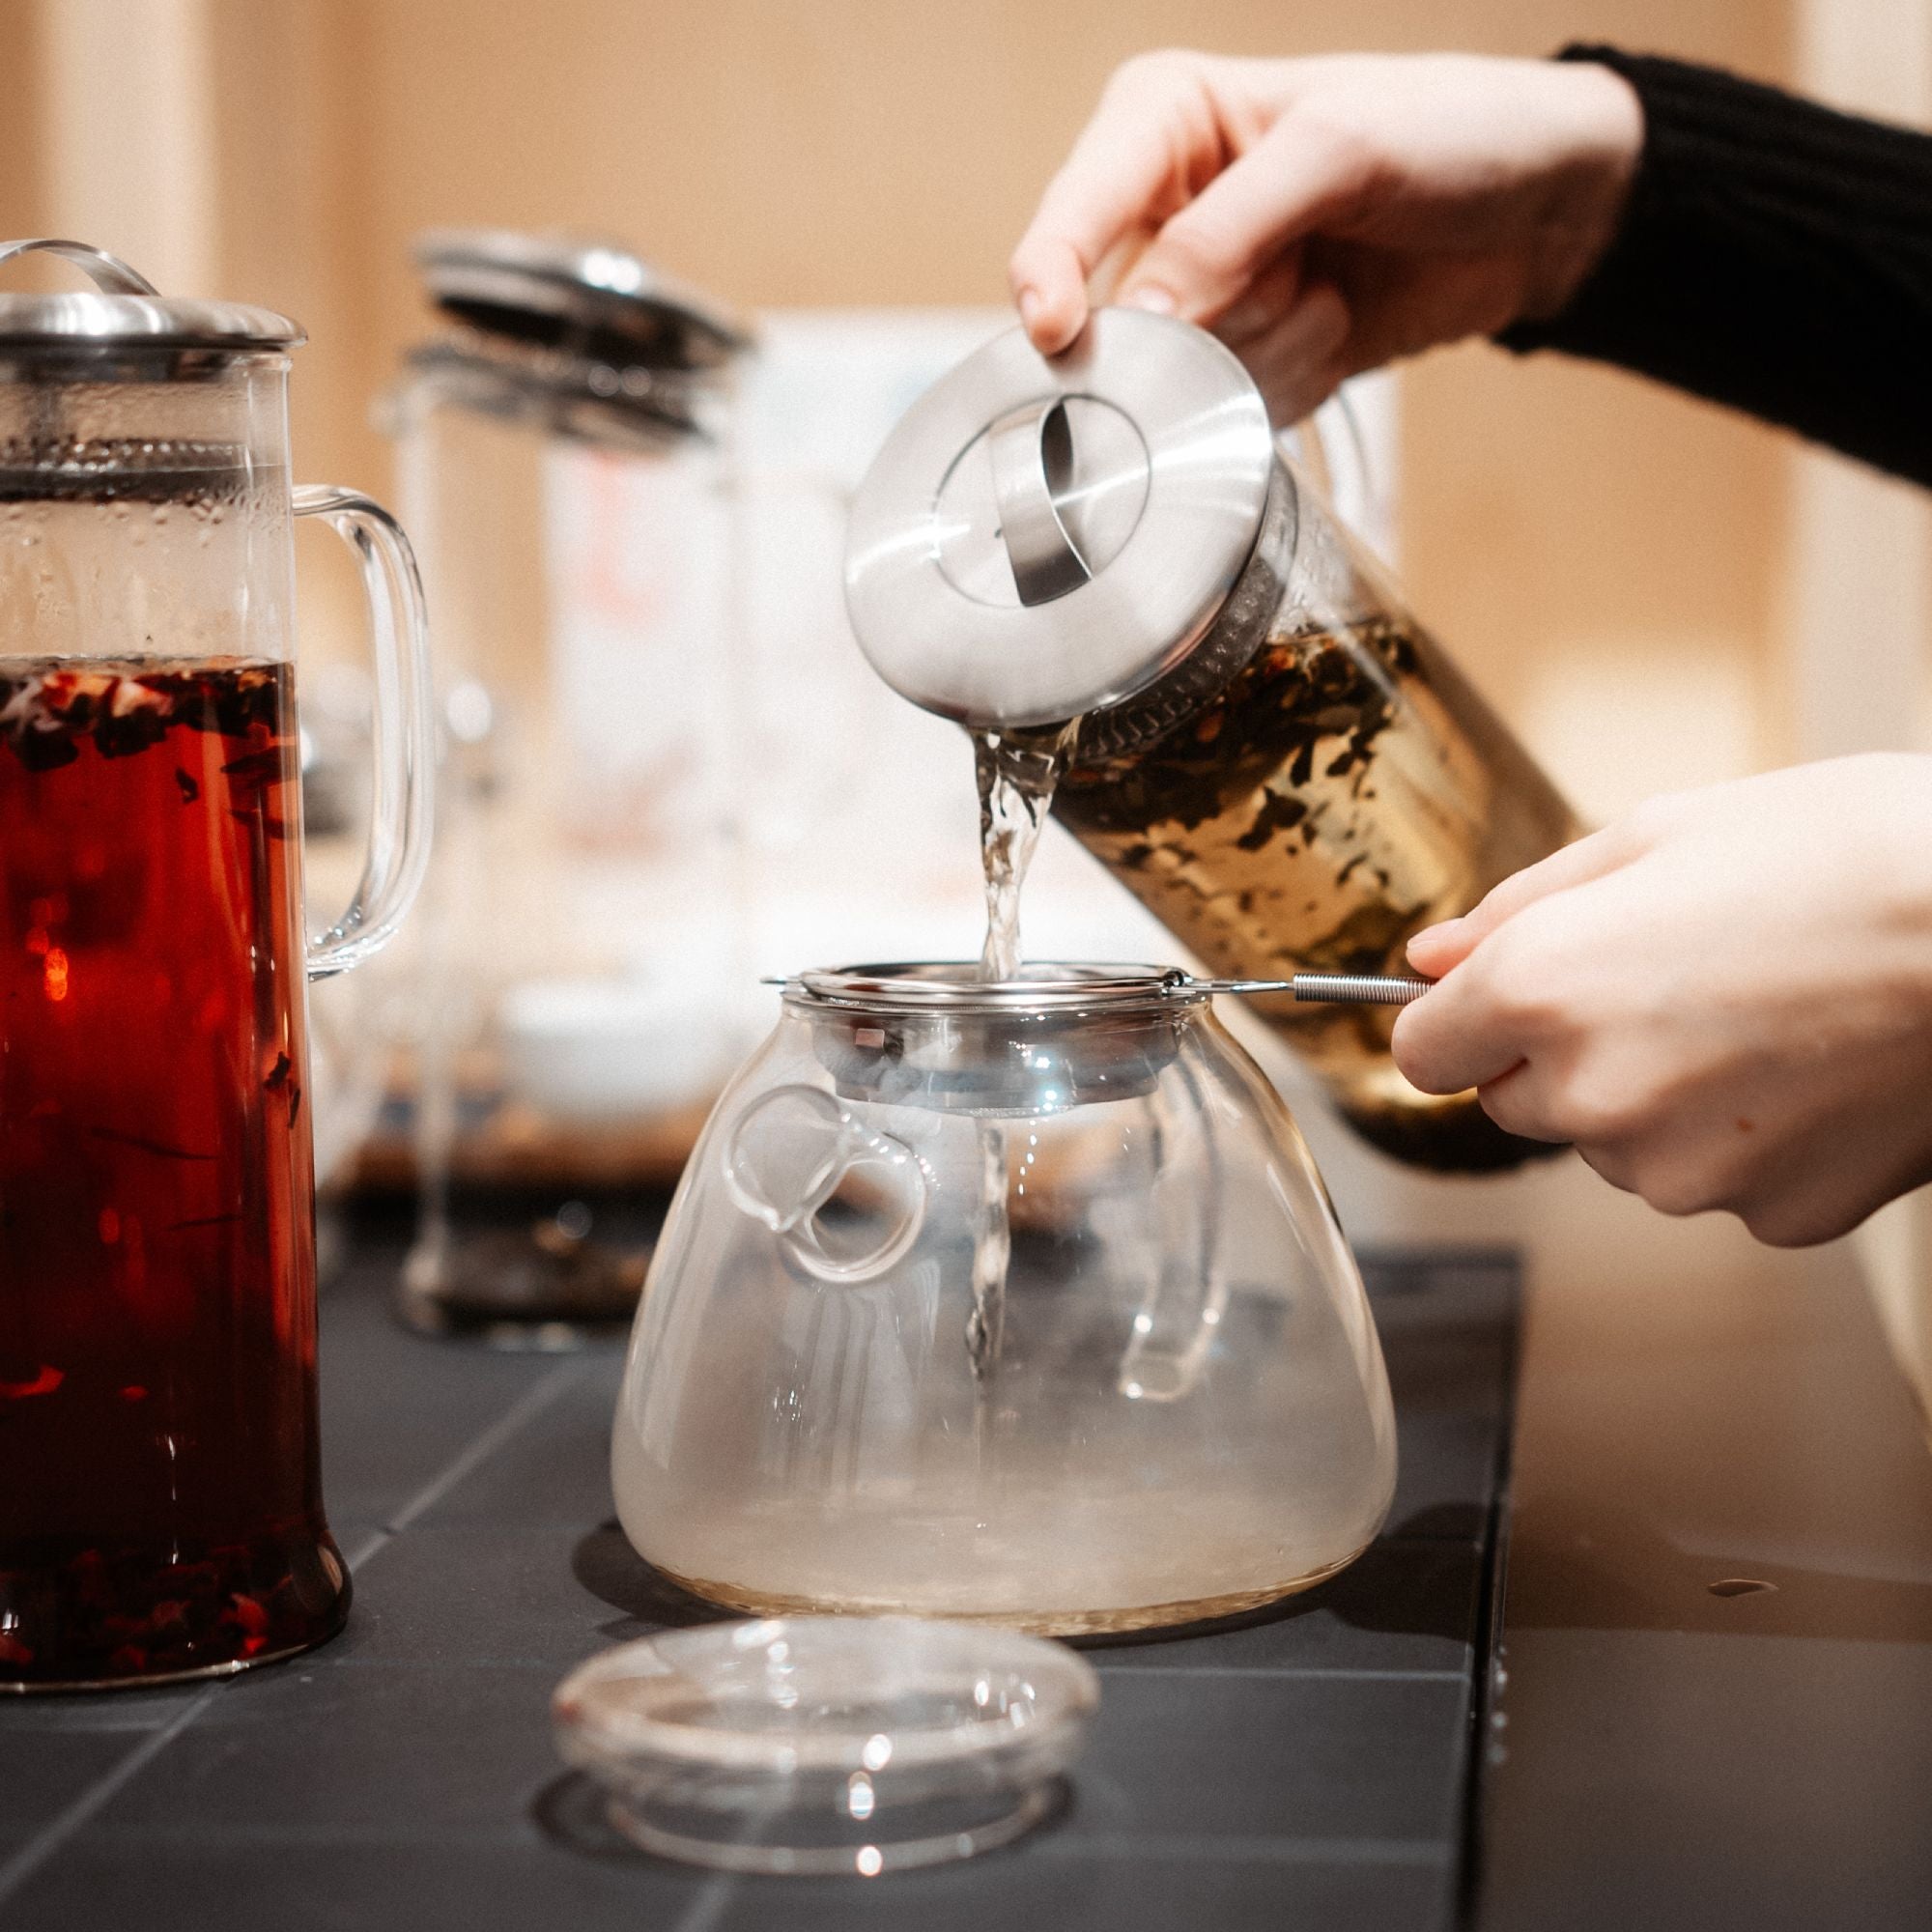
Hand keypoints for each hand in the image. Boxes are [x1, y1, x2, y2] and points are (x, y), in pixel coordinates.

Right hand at [1009, 50, 1641, 419]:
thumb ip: (1228, 229)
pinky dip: (1294, 378)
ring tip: (1332, 292)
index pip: (1072, 209)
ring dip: (1272, 348)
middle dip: (1216, 319)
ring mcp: (1205, 295)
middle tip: (1296, 274)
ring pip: (1182, 375)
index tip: (1056, 332)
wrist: (1539, 208)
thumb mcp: (1340, 153)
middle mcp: (1164, 212)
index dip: (1051, 271)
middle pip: (1125, 317)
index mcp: (1162, 124)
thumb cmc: (1450, 136)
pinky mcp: (1245, 357)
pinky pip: (1232, 408)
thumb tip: (1140, 315)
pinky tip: (1338, 327)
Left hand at [1392, 757, 1931, 1245]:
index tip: (1503, 996)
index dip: (1462, 1018)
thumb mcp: (1660, 832)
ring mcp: (1683, 1170)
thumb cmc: (1851, 853)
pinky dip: (1745, 1138)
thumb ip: (1518, 907)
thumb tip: (1428, 958)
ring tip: (1762, 1014)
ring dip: (1655, 1096)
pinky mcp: (1769, 1214)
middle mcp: (1591, 1096)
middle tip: (1673, 981)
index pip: (1423, 1051)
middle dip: (1562, 1052)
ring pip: (1616, 1145)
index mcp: (1542, 989)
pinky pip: (1714, 1180)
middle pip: (1516, 1100)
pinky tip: (1811, 1070)